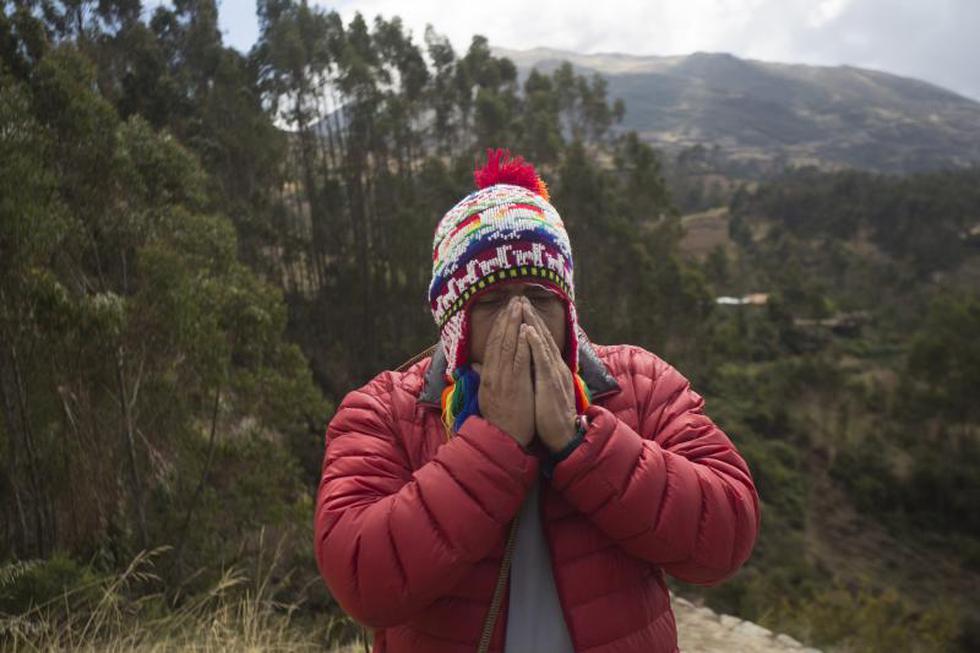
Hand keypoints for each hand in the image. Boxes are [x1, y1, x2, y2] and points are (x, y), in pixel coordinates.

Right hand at [473, 296, 533, 447]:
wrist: (502, 440)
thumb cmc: (499, 420)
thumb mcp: (487, 395)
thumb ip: (483, 377)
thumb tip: (476, 364)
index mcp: (487, 375)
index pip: (493, 344)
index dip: (500, 325)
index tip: (506, 310)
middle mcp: (493, 374)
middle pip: (500, 340)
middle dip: (508, 318)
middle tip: (515, 299)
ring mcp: (503, 379)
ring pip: (509, 346)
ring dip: (515, 324)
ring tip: (521, 306)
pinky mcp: (516, 386)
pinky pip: (520, 361)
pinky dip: (523, 345)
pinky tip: (527, 331)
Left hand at [521, 298, 576, 452]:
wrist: (563, 435)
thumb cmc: (549, 416)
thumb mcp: (540, 391)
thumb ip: (534, 377)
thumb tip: (523, 366)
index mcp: (551, 368)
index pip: (540, 341)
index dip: (531, 324)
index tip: (520, 309)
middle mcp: (555, 366)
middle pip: (542, 336)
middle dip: (531, 316)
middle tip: (520, 298)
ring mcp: (554, 373)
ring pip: (543, 343)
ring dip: (533, 323)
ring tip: (522, 306)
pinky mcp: (551, 382)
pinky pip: (542, 359)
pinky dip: (536, 344)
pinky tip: (529, 331)